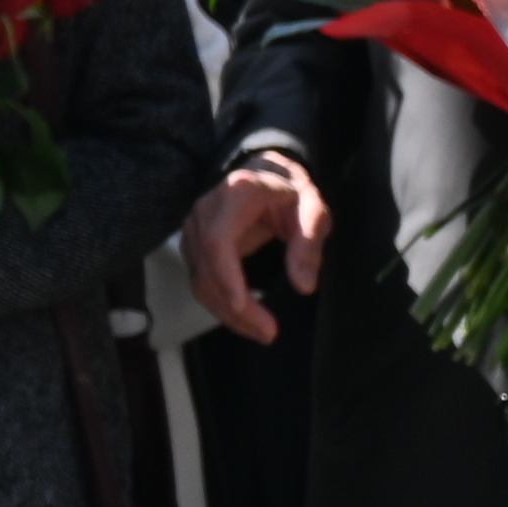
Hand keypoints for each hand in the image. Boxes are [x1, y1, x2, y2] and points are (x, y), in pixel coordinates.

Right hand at [184, 155, 327, 340]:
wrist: (266, 173)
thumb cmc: (292, 192)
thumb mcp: (314, 210)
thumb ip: (309, 244)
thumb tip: (304, 286)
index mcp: (237, 193)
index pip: (217, 241)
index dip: (225, 277)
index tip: (243, 306)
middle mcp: (206, 209)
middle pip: (207, 269)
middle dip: (234, 308)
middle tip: (269, 333)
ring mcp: (194, 227)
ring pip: (200, 280)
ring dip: (228, 313)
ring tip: (263, 332)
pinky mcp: (193, 244)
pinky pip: (202, 280)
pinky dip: (222, 304)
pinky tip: (247, 318)